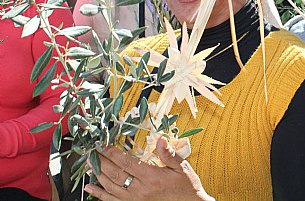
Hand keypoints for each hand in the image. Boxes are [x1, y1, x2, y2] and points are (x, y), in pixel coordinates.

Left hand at [84, 137, 214, 200]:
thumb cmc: (186, 186)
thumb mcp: (181, 167)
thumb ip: (169, 154)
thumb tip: (160, 140)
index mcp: (152, 177)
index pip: (127, 163)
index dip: (113, 153)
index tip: (103, 145)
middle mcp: (140, 190)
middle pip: (115, 174)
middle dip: (101, 162)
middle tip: (91, 152)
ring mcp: (135, 200)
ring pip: (110, 187)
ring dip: (98, 175)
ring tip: (89, 164)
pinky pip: (112, 200)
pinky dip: (99, 194)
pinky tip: (90, 188)